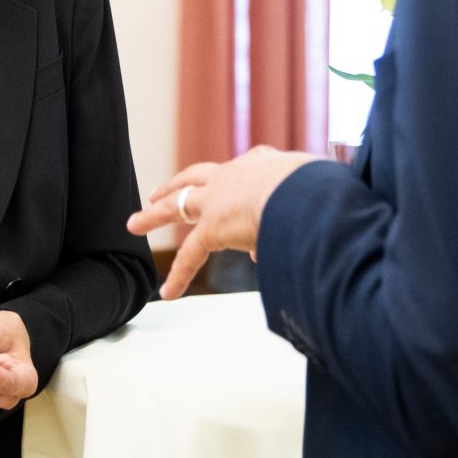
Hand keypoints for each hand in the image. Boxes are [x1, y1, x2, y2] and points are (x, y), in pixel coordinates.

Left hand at [127, 146, 316, 298]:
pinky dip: (179, 276)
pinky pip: (190, 255)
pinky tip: (168, 293)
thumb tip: (316, 229)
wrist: (300, 189)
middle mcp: (236, 174)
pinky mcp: (212, 226)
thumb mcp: (320, 191)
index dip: (246, 177)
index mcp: (265, 164)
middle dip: (178, 184)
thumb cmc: (320, 188)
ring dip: (154, 215)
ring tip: (136, 222)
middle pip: (197, 177)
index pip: (249, 167)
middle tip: (160, 191)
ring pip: (178, 204)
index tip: (252, 185)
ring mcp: (219, 199)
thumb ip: (315, 208)